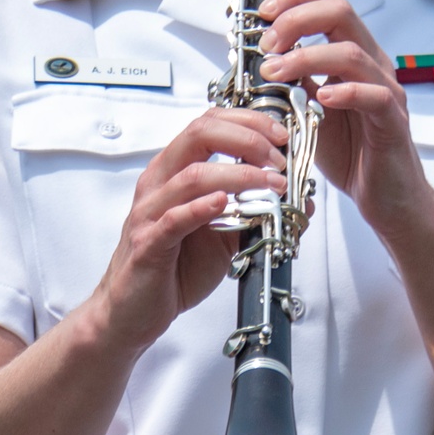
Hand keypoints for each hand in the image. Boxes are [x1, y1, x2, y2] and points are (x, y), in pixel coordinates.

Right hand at [94, 107, 287, 354]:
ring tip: (270, 185)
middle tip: (277, 160)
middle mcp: (159, 182)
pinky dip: (202, 207)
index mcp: (174, 170)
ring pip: (192, 175)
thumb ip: (255, 211)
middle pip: (199, 134)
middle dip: (247, 139)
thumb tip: (299, 199)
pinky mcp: (148, 244)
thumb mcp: (225, 234)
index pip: (209, 124)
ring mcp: (150, 212)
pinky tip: (224, 203)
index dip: (248, 123)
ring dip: (239, 176)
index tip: (280, 136)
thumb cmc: (175, 268)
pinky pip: (174, 219)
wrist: (134, 311)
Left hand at [256, 0, 433, 243]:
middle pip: (341, 12)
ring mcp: (386, 90)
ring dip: (306, 57)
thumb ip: (291, 81)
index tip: (262, 14)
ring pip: (352, 53)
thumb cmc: (350, 152)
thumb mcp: (308, 108)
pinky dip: (345, 91)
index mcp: (353, 54)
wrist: (386, 197)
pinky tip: (321, 98)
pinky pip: (375, 96)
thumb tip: (256, 59)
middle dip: (296, 18)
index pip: (329, 2)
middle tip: (267, 43)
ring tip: (275, 72)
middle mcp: (372, 63)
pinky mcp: (393, 121)